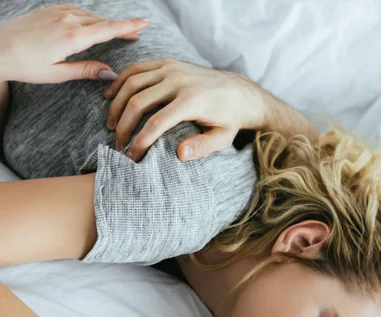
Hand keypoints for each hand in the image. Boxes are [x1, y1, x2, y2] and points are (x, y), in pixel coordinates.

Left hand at [0, 4, 149, 83]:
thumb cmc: (25, 66)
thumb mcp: (58, 73)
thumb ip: (86, 70)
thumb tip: (111, 73)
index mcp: (73, 37)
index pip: (108, 30)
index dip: (129, 26)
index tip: (145, 23)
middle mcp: (68, 20)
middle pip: (102, 21)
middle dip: (121, 26)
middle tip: (138, 31)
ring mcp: (57, 11)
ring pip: (90, 15)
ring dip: (105, 22)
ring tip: (117, 30)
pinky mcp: (49, 9)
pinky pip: (76, 10)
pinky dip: (89, 17)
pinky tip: (92, 23)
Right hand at [103, 59, 266, 160]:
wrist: (238, 92)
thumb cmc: (228, 120)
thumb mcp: (222, 138)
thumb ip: (202, 147)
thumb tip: (179, 155)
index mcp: (191, 101)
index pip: (156, 123)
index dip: (140, 142)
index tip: (131, 157)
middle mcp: (178, 80)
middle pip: (138, 102)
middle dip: (124, 126)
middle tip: (118, 145)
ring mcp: (171, 68)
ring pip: (132, 83)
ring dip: (117, 105)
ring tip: (111, 125)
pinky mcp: (167, 63)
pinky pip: (136, 69)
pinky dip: (119, 81)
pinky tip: (110, 97)